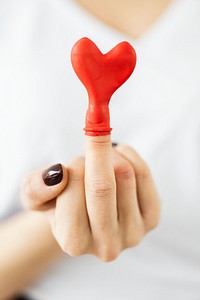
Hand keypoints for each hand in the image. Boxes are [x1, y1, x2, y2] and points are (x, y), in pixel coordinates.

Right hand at [21, 136, 159, 260]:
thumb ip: (34, 188)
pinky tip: (118, 157)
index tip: (71, 163)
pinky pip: (143, 174)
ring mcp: (133, 234)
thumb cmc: (62, 203)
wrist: (87, 212)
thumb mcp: (36, 196)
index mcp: (73, 242)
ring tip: (101, 161)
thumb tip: (56, 175)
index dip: (72, 166)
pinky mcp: (152, 219)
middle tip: (93, 129)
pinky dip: (129, 155)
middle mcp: (106, 245)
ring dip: (110, 155)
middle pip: (102, 186)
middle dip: (95, 150)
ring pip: (124, 174)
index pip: (72, 190)